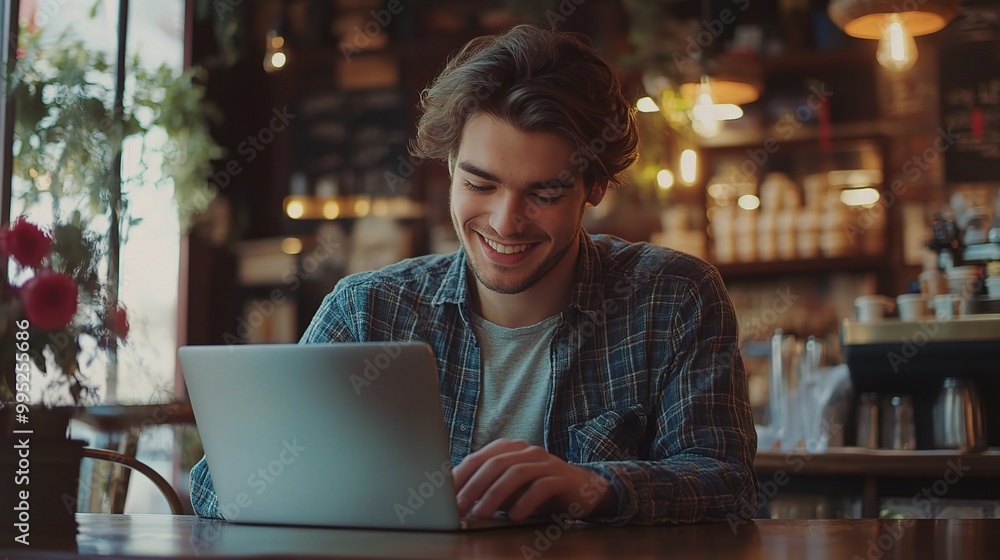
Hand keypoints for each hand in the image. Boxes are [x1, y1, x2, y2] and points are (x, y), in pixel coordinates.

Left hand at [452, 439, 615, 520]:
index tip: (445, 496)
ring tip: (481, 514)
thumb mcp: (508, 488)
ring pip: (515, 473)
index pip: (478, 458)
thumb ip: (487, 488)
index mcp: (508, 449)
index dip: (460, 477)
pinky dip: (525, 501)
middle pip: (494, 464)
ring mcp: (545, 462)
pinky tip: (515, 516)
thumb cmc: (536, 489)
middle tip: (459, 507)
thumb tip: (456, 502)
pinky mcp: (561, 478)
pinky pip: (541, 486)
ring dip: (494, 494)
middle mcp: (526, 451)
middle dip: (473, 487)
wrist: (580, 490)